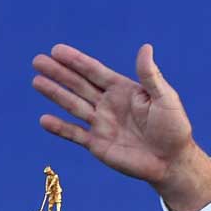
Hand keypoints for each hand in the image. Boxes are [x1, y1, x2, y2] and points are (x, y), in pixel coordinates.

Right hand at [32, 43, 210, 210]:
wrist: (172, 162)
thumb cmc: (174, 128)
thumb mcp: (166, 99)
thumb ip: (151, 76)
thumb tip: (146, 48)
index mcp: (123, 90)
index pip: (95, 72)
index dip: (76, 61)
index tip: (56, 50)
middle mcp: (108, 104)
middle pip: (78, 85)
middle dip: (59, 73)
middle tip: (38, 61)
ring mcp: (101, 124)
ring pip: (73, 105)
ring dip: (55, 94)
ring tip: (36, 81)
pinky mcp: (98, 145)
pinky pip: (74, 134)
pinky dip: (60, 128)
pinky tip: (44, 120)